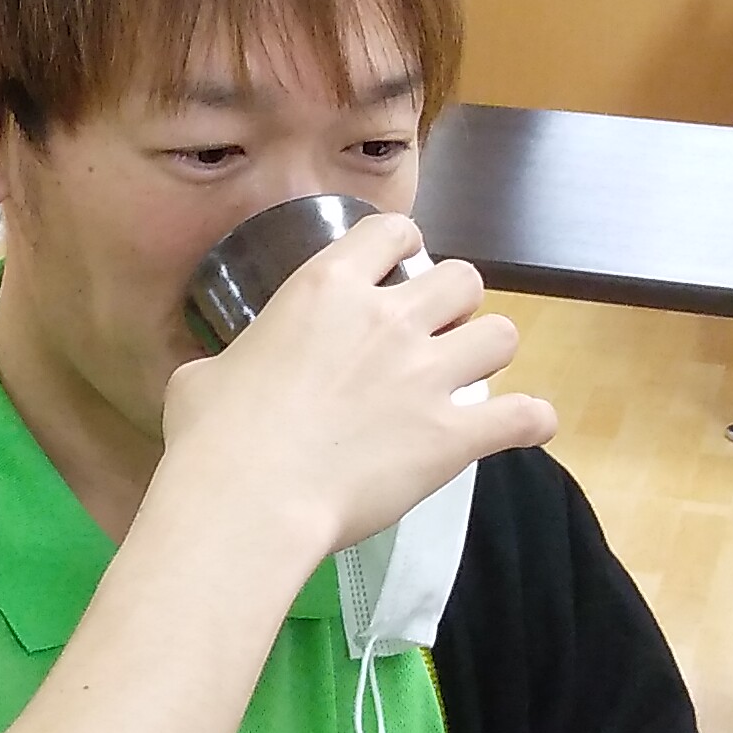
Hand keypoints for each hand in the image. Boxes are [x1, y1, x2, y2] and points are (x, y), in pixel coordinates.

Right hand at [154, 213, 554, 556]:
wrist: (250, 501)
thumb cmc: (213, 436)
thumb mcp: (202, 376)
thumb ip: (233, 361)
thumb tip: (219, 377)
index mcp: (327, 288)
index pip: (392, 231)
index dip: (401, 247)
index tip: (397, 271)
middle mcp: (389, 318)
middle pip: (462, 278)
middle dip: (454, 303)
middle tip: (431, 337)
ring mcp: (428, 375)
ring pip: (502, 335)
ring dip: (487, 353)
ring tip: (468, 379)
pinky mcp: (454, 434)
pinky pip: (525, 416)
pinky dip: (529, 422)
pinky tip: (522, 428)